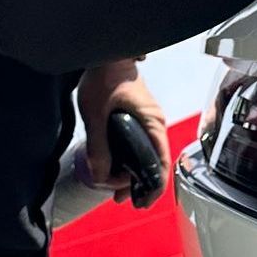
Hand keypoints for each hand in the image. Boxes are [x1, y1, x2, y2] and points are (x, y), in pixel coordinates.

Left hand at [76, 59, 170, 205]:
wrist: (107, 52)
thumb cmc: (105, 76)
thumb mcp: (96, 113)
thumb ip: (97, 145)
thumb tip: (99, 175)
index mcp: (152, 122)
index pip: (161, 163)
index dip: (153, 187)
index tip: (141, 203)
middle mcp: (154, 123)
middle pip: (155, 163)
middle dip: (140, 185)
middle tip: (121, 199)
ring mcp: (148, 119)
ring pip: (146, 154)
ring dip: (133, 173)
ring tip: (116, 189)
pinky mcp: (138, 116)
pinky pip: (140, 144)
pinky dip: (130, 160)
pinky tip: (116, 167)